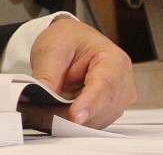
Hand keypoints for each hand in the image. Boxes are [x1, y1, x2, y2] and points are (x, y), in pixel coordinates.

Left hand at [20, 17, 134, 130]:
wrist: (71, 40)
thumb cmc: (66, 40)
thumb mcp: (51, 50)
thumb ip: (47, 75)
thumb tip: (39, 100)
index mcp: (114, 60)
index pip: (105, 86)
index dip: (90, 104)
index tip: (75, 117)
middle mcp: (123, 83)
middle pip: (103, 107)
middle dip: (74, 115)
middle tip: (44, 115)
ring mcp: (118, 100)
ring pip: (97, 120)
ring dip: (72, 120)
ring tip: (46, 111)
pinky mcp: (107, 111)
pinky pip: (91, 122)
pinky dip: (73, 121)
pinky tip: (57, 114)